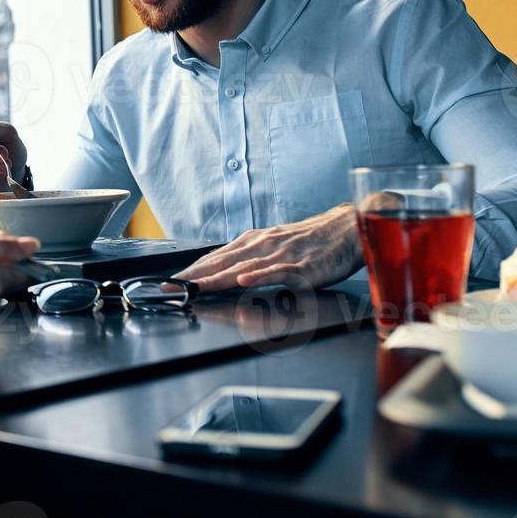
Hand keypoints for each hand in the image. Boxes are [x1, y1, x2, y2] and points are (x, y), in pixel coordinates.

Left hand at [173, 204, 363, 292]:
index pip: (214, 259)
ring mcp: (281, 256)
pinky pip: (279, 272)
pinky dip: (260, 276)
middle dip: (194, 276)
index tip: (169, 284)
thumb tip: (224, 272)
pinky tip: (244, 281)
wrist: (347, 229)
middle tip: (171, 288)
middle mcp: (262, 246)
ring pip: (244, 267)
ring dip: (217, 278)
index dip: (190, 271)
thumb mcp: (274, 246)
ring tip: (195, 287)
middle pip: (222, 263)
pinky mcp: (303, 267)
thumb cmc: (310, 241)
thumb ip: (250, 258)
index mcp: (253, 242)